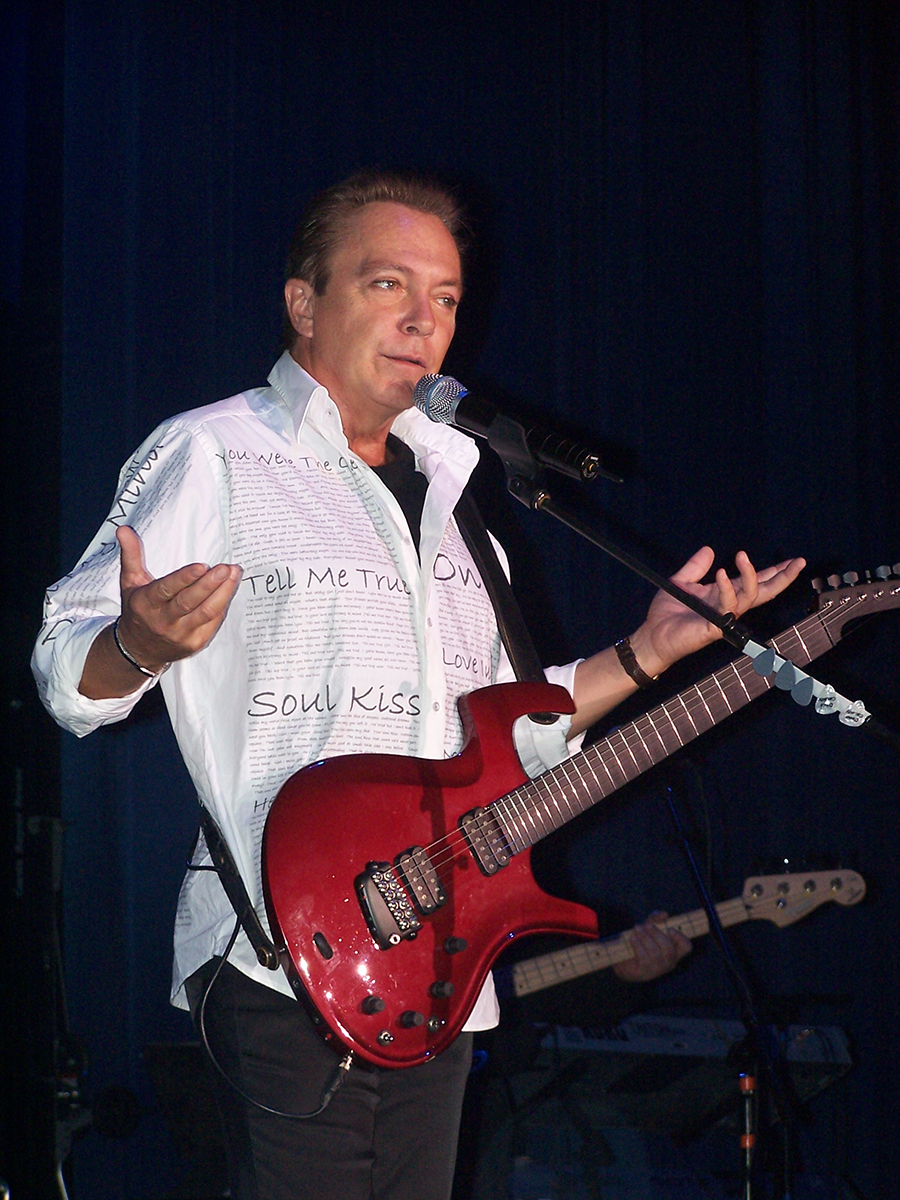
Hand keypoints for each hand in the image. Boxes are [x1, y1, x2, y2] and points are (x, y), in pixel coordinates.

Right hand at [78, 526, 241, 697]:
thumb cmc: (138, 609)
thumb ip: (131, 555)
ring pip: (206, 613)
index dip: (185, 578)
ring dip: (223, 593)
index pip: (167, 589)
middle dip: (209, 584)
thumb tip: (123, 529)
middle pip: (189, 602)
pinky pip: (213, 623)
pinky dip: (223, 605)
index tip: (202, 566)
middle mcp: (163, 621)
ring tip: (234, 574)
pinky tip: (229, 589)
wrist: (139, 648)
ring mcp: (180, 634)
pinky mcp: (194, 643)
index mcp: (146, 603)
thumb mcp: (130, 582)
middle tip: (226, 568)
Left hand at [612, 912, 691, 982]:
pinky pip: (644, 958)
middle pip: (669, 949)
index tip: (670, 929)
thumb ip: (656, 919)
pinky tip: (633, 939)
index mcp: (675, 951)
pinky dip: (638, 946)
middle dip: (657, 934)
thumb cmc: (642, 941)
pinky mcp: (645, 973)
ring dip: (645, 938)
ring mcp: (658, 970)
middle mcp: (669, 962)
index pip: (686, 947)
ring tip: (637, 929)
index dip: (681, 938)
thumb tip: (664, 914)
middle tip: (647, 925)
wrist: (624, 958)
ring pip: (655, 953)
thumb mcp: (649, 927)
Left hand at [633, 547, 805, 677]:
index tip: (792, 561)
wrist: (653, 635)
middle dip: (782, 577)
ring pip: (749, 596)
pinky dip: (726, 589)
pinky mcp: (714, 627)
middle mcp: (729, 606)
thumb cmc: (667, 613)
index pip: (755, 581)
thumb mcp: (682, 582)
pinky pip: (727, 608)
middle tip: (798, 562)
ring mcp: (724, 617)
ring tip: (742, 556)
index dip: (773, 572)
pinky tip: (721, 573)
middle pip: (763, 591)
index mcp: (724, 595)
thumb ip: (696, 567)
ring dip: (749, 575)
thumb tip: (708, 550)